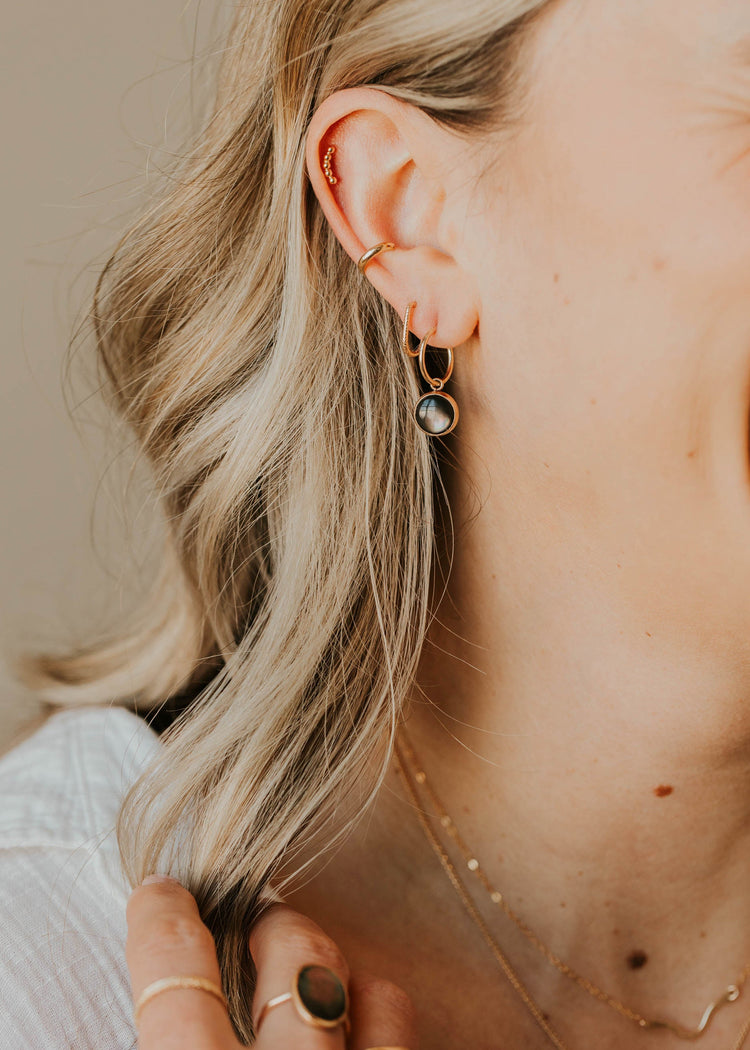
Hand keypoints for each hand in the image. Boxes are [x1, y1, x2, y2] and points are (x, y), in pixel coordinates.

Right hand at [126, 876, 416, 1048]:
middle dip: (270, 921)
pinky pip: (400, 1032)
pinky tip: (359, 1013)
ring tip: (307, 958)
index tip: (161, 891)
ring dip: (328, 960)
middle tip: (253, 917)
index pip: (177, 971)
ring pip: (360, 986)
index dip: (163, 918)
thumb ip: (164, 1045)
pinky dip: (377, 1009)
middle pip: (293, 953)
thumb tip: (156, 1011)